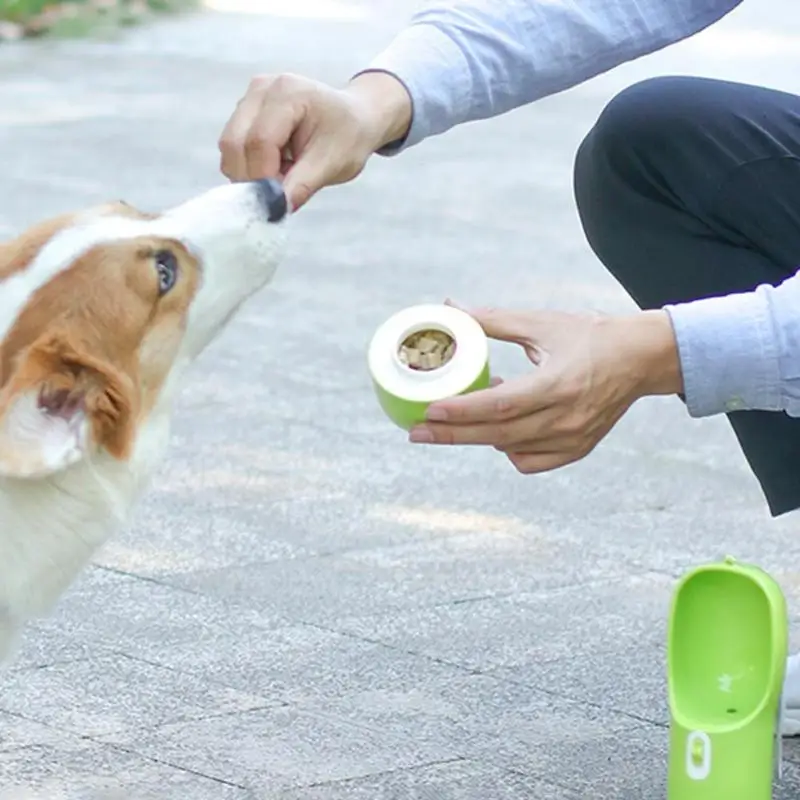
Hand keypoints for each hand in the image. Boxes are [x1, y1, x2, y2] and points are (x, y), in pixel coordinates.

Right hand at [218, 71, 411, 209]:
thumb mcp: (333, 164)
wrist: (354, 119)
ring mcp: (250, 98)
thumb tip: (275, 208)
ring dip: (250, 173)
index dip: (263, 178)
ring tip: (284, 175)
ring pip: (230, 147)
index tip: (277, 202)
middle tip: (280, 193)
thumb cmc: (348, 137)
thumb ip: (302, 185)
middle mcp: (262, 89)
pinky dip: (250, 166)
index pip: (259, 141)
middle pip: (234, 143)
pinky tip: (277, 166)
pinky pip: (234, 147)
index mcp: (288, 94)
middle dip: (252, 178)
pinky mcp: (244, 111)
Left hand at [409, 303, 682, 473]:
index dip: (460, 411)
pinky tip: (499, 429)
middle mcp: (565, 417)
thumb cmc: (590, 335)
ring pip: (510, 449)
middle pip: (496, 435)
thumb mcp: (542, 323)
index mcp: (557, 383)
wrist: (641, 359)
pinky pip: (530, 461)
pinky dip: (508, 449)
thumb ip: (495, 320)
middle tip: (415, 432)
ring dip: (479, 436)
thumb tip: (451, 307)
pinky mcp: (577, 449)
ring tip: (456, 417)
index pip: (499, 405)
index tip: (428, 410)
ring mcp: (573, 438)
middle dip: (451, 435)